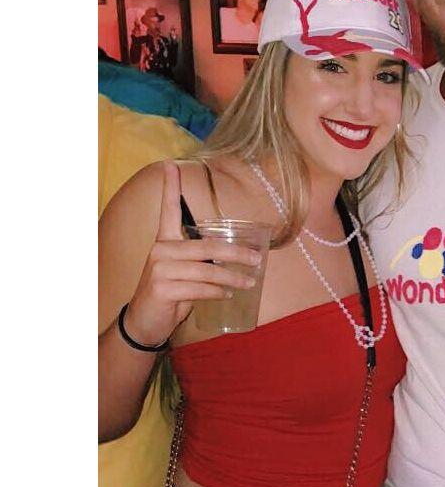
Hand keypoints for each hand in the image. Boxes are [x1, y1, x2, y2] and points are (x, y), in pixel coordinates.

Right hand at [122, 161, 261, 346]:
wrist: (145, 322)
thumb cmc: (170, 293)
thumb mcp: (185, 271)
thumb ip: (201, 259)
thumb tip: (235, 254)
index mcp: (165, 241)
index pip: (167, 210)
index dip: (170, 187)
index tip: (170, 164)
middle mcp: (160, 250)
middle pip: (207, 247)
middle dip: (236, 254)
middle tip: (257, 260)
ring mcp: (160, 269)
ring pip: (207, 270)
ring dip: (232, 278)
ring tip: (248, 283)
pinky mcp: (162, 288)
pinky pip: (199, 288)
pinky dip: (216, 292)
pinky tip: (225, 295)